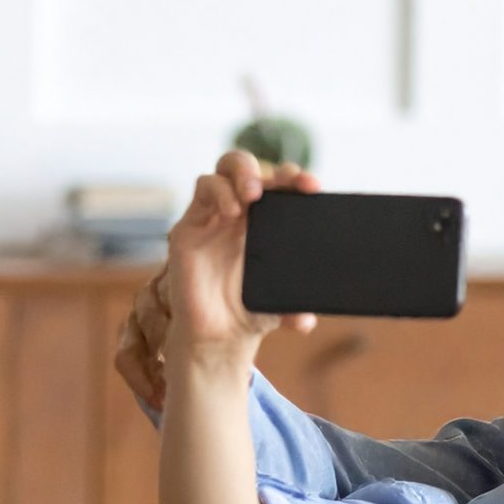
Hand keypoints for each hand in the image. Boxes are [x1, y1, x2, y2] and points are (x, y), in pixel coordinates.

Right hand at [115, 151, 321, 412]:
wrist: (218, 335)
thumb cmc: (253, 311)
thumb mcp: (282, 306)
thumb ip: (295, 306)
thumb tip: (307, 319)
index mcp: (270, 221)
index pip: (282, 186)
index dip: (297, 179)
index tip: (313, 187)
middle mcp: (242, 213)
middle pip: (252, 168)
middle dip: (267, 168)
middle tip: (285, 183)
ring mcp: (215, 215)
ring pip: (224, 171)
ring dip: (242, 173)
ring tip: (254, 195)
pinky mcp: (190, 225)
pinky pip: (203, 191)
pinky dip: (218, 193)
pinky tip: (231, 211)